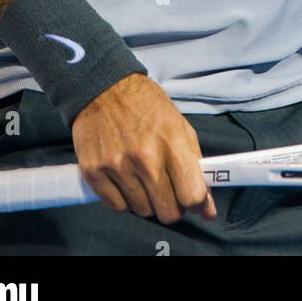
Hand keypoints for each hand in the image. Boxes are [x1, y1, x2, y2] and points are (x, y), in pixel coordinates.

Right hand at [72, 72, 216, 224]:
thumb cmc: (147, 107)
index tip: (196, 203)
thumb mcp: (179, 126)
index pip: (192, 195)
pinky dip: (124, 199)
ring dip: (147, 200)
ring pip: (143, 211)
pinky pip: (117, 206)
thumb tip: (207, 208)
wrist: (104, 88)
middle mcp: (145, 158)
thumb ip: (195, 166)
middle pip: (168, 212)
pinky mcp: (94, 172)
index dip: (198, 205)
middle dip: (172, 205)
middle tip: (168, 190)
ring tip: (143, 177)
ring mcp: (117, 166)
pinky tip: (125, 179)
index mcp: (172, 143)